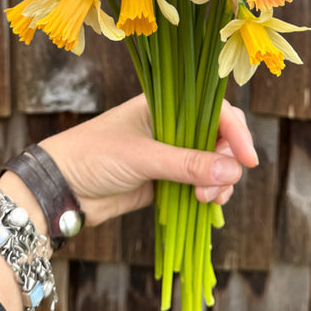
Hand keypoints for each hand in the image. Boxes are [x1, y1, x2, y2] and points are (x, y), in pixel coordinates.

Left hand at [39, 93, 258, 226]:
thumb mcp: (142, 156)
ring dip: (218, 183)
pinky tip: (205, 206)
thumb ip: (187, 164)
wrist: (61, 188)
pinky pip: (199, 183)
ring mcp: (171, 152)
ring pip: (212, 163)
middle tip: (215, 189)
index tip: (248, 159)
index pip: (214, 110)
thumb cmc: (94, 156)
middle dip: (226, 162)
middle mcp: (172, 125)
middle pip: (219, 137)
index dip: (235, 132)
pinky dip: (208, 194)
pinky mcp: (166, 179)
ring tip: (205, 201)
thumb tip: (234, 170)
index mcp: (166, 104)